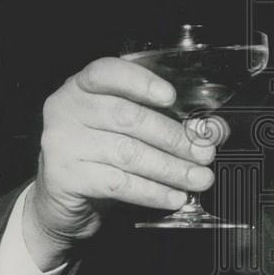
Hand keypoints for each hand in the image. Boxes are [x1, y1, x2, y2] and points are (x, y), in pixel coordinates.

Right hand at [23, 57, 228, 269]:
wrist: (60, 202)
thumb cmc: (100, 158)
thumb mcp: (124, 132)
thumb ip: (162, 122)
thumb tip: (213, 130)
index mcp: (81, 88)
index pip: (106, 72)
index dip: (140, 82)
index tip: (171, 98)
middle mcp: (67, 110)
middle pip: (127, 117)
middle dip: (173, 137)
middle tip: (204, 153)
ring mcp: (62, 144)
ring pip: (128, 153)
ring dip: (171, 168)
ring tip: (198, 178)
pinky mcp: (65, 177)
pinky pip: (119, 183)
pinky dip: (152, 192)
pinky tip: (174, 196)